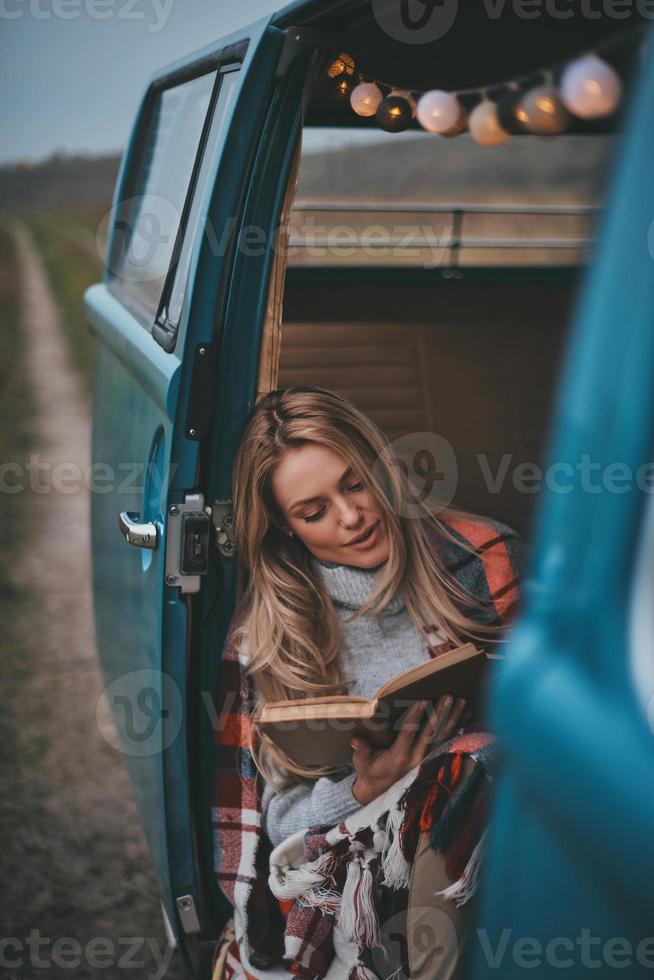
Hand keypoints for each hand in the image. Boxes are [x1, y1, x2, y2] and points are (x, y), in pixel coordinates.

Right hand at [351, 694, 466, 805]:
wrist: (382, 791)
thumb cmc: (370, 770)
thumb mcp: (362, 762)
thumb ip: (361, 750)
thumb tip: (356, 739)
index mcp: (399, 757)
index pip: (408, 734)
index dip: (415, 717)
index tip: (423, 701)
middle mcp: (416, 758)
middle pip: (431, 733)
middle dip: (440, 714)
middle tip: (448, 696)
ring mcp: (427, 759)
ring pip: (442, 736)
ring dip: (453, 718)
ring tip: (461, 701)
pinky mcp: (433, 758)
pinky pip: (447, 741)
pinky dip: (457, 727)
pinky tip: (465, 714)